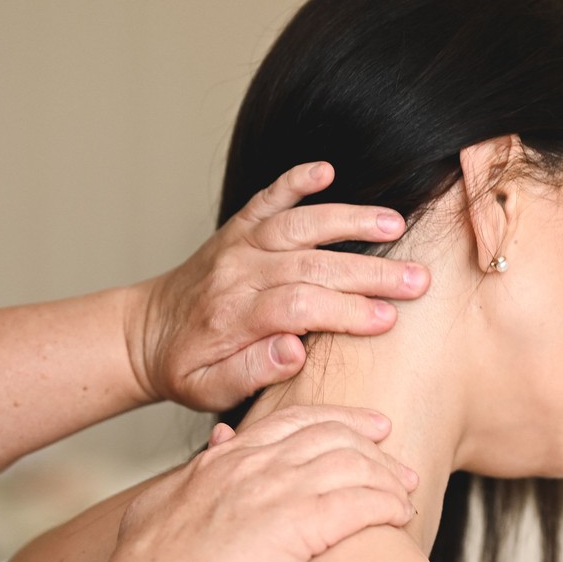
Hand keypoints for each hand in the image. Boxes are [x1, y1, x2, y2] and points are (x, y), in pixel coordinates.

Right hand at [97, 406, 418, 561]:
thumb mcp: (161, 502)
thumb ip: (193, 471)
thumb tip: (214, 445)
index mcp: (227, 458)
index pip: (293, 422)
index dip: (336, 419)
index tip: (365, 424)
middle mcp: (257, 465)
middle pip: (332, 436)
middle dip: (371, 444)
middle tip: (396, 458)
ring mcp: (280, 491)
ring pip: (353, 465)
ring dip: (386, 477)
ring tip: (405, 492)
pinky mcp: (302, 525)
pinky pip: (360, 503)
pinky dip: (386, 505)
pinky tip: (400, 515)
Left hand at [125, 163, 431, 411]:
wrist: (146, 332)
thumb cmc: (185, 367)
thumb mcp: (208, 391)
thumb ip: (250, 373)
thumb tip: (295, 352)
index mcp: (233, 317)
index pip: (298, 308)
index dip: (345, 312)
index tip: (387, 319)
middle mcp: (238, 273)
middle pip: (311, 265)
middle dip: (368, 272)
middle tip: (417, 281)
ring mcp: (239, 245)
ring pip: (299, 225)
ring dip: (349, 221)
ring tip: (396, 223)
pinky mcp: (239, 228)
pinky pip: (268, 197)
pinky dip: (295, 180)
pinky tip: (326, 170)